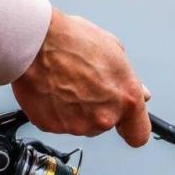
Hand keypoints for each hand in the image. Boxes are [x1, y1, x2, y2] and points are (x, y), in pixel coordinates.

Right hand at [12, 7, 150, 146]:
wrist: (35, 41)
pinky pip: (57, 122)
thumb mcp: (113, 49)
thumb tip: (139, 92)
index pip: (139, 134)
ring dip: (75, 109)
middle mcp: (104, 116)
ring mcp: (77, 124)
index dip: (131, 128)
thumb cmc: (72, 40)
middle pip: (105, 124)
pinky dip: (54, 110)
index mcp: (126, 98)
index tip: (126, 125)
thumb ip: (127, 78)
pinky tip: (51, 88)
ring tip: (65, 82)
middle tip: (84, 83)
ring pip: (80, 124)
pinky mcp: (52, 126)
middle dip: (97, 108)